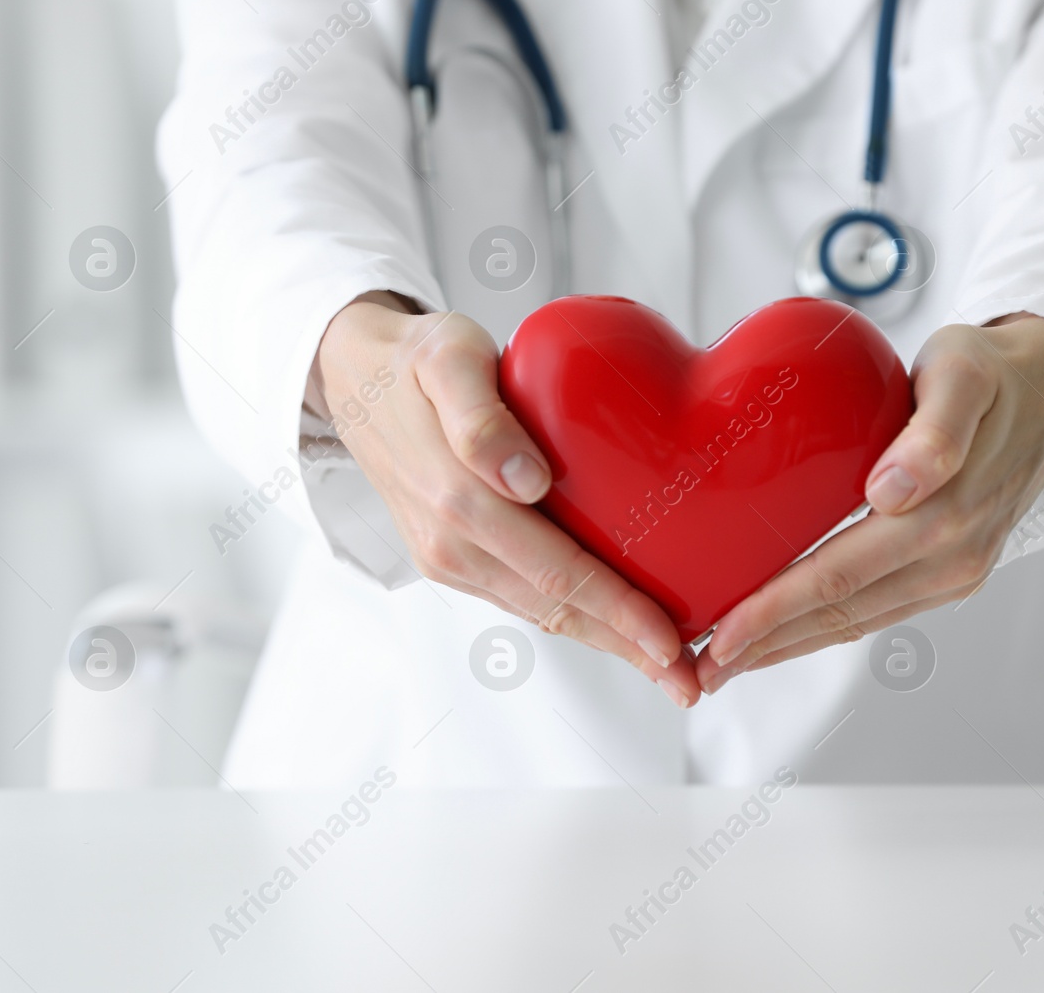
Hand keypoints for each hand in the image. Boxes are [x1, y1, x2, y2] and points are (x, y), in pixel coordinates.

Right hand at [316, 294, 699, 706]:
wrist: (354, 376)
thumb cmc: (414, 359)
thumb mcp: (446, 359)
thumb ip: (480, 420)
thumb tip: (527, 479)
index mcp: (457, 501)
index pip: (557, 571)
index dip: (618, 610)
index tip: (670, 640)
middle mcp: (450, 544)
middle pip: (556, 609)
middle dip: (627, 648)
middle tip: (690, 682)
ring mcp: (447, 559)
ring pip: (540, 612)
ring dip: (605, 642)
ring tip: (665, 667)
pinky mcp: (450, 559)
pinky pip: (521, 597)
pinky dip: (573, 617)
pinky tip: (614, 623)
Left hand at [695, 313, 1043, 693]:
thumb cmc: (990, 373)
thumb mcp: (965, 373)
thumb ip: (936, 429)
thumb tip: (893, 490)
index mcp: (949, 513)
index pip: (841, 575)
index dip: (775, 610)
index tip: (718, 635)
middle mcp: (954, 557)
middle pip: (841, 612)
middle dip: (764, 646)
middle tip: (697, 668)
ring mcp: (956, 574)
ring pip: (857, 622)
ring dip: (787, 649)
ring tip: (723, 665)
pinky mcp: (950, 577)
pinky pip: (876, 612)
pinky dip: (821, 631)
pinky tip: (778, 638)